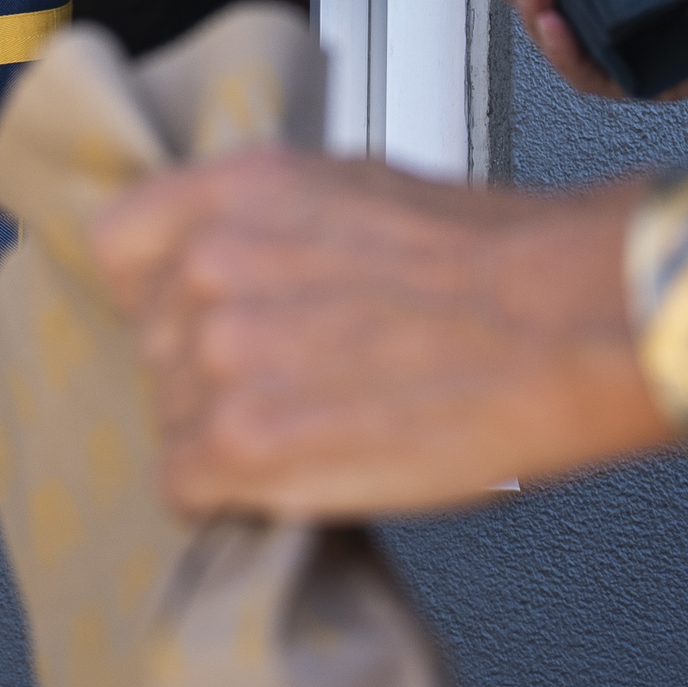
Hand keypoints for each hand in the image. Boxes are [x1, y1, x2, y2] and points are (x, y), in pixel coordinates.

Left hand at [89, 150, 670, 517]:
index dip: (164, 293)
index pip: (121, 248)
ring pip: (172, 421)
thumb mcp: (360, 188)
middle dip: (211, 372)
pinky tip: (301, 475)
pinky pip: (187, 491)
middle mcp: (207, 266)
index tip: (196, 318)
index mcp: (233, 192)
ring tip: (321, 424)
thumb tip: (245, 258)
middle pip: (153, 345)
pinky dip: (233, 498)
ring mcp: (215, 357)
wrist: (566, 322)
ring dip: (229, 436)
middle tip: (297, 380)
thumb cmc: (497, 261)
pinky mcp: (240, 446)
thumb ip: (272, 224)